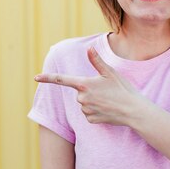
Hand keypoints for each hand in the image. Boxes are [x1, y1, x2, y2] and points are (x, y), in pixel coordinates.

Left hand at [34, 47, 151, 125]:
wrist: (133, 111)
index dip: (47, 78)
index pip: (62, 80)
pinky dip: (96, 111)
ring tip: (109, 100)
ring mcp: (86, 110)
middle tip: (106, 91)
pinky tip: (107, 110)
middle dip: (89, 90)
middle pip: (79, 92)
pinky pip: (88, 113)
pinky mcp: (90, 120)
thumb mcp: (110, 73)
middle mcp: (82, 98)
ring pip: (84, 103)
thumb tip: (89, 48)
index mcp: (85, 84)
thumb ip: (96, 61)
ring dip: (93, 101)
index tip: (35, 77)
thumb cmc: (123, 89)